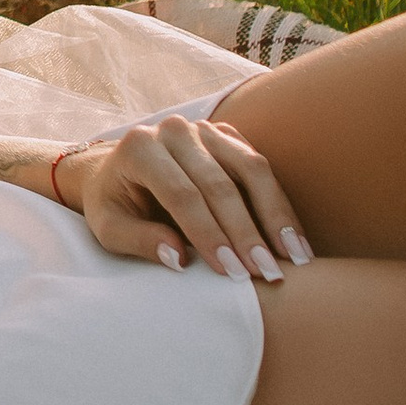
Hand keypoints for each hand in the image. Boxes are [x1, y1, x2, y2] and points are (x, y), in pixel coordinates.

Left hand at [55, 116, 314, 281]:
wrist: (117, 174)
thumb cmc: (114, 206)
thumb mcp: (110, 229)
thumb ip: (139, 241)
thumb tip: (178, 258)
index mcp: (139, 148)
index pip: (181, 194)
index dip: (209, 234)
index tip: (232, 272)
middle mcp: (174, 131)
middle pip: (219, 184)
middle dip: (246, 233)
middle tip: (268, 274)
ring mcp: (204, 130)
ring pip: (250, 170)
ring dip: (276, 216)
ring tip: (295, 259)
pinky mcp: (227, 137)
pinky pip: (260, 168)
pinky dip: (279, 205)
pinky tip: (294, 241)